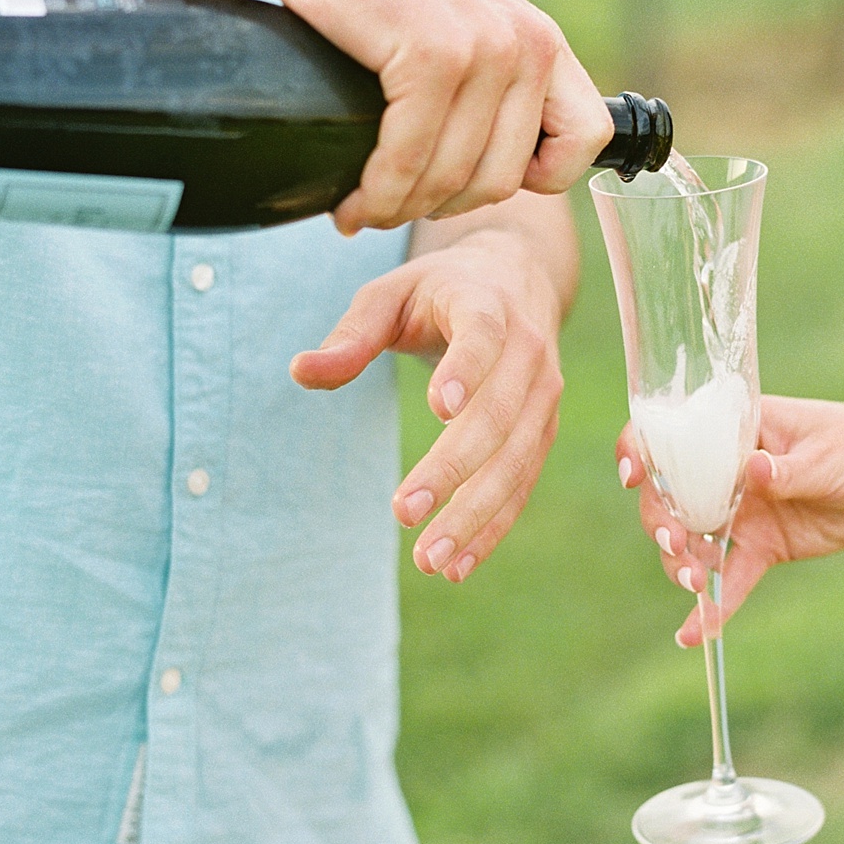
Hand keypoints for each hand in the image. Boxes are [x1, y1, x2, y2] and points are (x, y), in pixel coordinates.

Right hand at [270, 0, 611, 232]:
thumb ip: (497, 86)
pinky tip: (353, 199)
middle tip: (393, 205)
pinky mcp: (432, 54)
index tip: (473, 179)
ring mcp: (484, 48)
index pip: (585, 140)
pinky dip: (377, 191)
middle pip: (502, 181)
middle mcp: (528, 43)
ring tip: (363, 208)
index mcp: (543, 42)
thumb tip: (505, 176)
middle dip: (441, 208)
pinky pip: (411, 158)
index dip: (535, 178)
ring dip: (399, 209)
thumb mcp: (463, 31)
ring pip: (453, 178)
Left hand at [290, 227, 564, 579]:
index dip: (466, 369)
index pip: (483, 336)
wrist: (517, 278)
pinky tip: (458, 565)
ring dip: (475, 514)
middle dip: (453, 469)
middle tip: (402, 512)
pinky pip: (523, 484)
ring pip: (515, 461)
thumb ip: (352, 335)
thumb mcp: (391, 295)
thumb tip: (299, 371)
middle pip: (498, 416)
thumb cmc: (440, 290)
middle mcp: (528, 351)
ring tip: (431, 559)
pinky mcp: (544, 430)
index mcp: (489, 306)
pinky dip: (494, 526)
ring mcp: (543, 395)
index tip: (440, 408)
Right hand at [617, 395, 843, 646]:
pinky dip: (714, 606)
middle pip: (670, 495)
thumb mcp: (831, 454)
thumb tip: (752, 470)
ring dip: (683, 564)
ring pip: (693, 540)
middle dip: (662, 521)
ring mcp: (742, 511)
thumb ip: (789, 469)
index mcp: (737, 428)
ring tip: (695, 585)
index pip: (672, 433)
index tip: (634, 475)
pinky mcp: (763, 548)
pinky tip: (695, 634)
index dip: (641, 449)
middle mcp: (727, 470)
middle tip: (676, 544)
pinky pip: (731, 579)